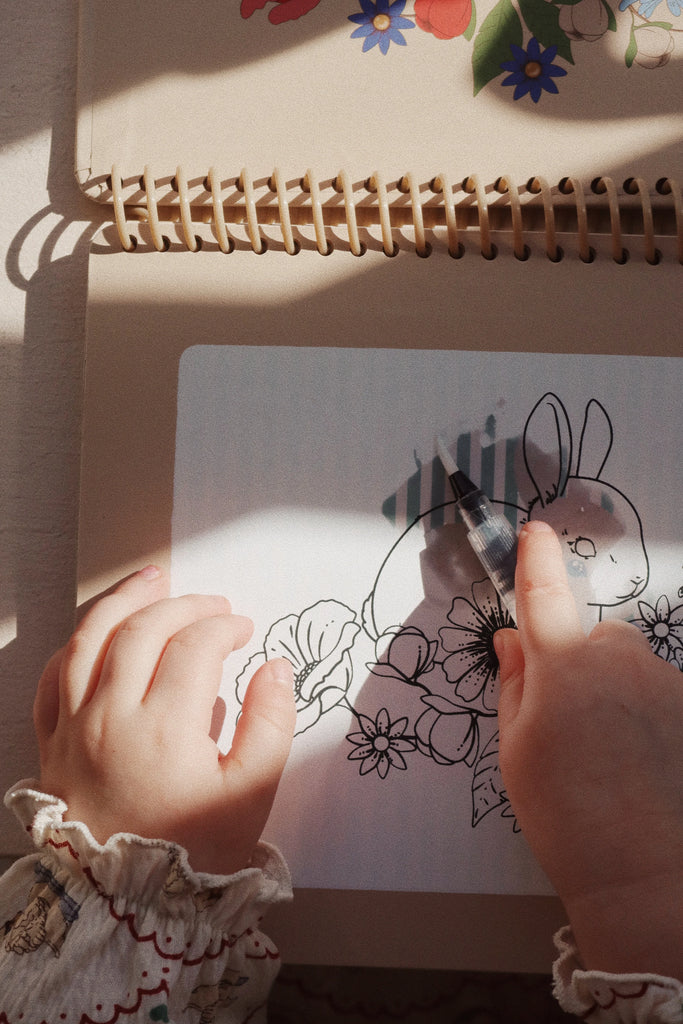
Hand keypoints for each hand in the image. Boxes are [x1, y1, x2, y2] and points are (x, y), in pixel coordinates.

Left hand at [34, 566, 295, 874]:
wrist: (123, 902)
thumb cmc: (193, 849)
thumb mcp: (252, 794)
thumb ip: (271, 724)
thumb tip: (276, 668)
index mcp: (165, 729)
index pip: (195, 647)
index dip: (224, 626)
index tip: (243, 629)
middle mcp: (111, 717)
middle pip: (144, 629)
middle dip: (185, 604)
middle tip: (214, 604)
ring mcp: (74, 725)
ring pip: (90, 637)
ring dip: (123, 599)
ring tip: (152, 577)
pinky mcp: (52, 740)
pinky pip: (54, 674)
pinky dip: (77, 642)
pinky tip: (99, 631)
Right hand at [495, 521, 682, 976]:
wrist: (644, 870)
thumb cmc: (564, 813)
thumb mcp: (515, 749)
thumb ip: (515, 683)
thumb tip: (512, 641)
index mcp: (562, 665)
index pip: (542, 595)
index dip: (535, 560)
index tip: (535, 532)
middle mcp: (618, 659)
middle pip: (595, 638)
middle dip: (581, 662)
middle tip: (569, 722)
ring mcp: (663, 680)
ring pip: (631, 667)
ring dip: (618, 690)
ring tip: (611, 754)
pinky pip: (659, 691)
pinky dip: (648, 712)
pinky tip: (643, 761)